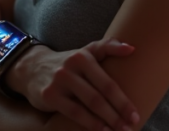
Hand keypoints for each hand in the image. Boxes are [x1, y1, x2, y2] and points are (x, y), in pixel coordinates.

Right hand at [6, 38, 139, 130]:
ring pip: (87, 104)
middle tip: (131, 126)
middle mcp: (71, 68)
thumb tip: (132, 48)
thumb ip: (108, 46)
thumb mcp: (86, 50)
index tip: (135, 115)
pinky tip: (101, 130)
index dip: (123, 100)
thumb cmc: (68, 63)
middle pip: (99, 95)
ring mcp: (59, 82)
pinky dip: (89, 123)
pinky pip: (73, 112)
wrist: (33, 67)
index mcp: (84, 57)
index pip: (107, 82)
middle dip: (117, 113)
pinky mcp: (49, 96)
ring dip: (106, 121)